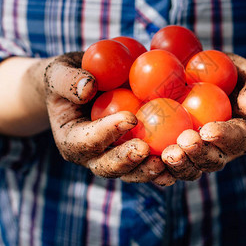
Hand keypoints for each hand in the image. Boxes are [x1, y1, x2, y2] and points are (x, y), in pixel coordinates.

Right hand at [44, 52, 173, 184]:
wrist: (82, 88)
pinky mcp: (136, 153)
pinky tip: (187, 152)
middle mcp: (94, 156)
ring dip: (152, 170)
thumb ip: (68, 80)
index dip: (107, 133)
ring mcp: (116, 157)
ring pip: (134, 172)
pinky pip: (152, 163)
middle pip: (109, 167)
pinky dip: (169, 162)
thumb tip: (88, 87)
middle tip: (146, 149)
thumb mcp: (59, 73)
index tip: (130, 117)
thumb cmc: (66, 79)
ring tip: (171, 159)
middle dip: (128, 161)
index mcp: (72, 140)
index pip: (86, 141)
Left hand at [161, 53, 245, 180]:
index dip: (224, 137)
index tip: (209, 130)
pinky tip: (144, 155)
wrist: (216, 88)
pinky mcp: (176, 154)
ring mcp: (196, 156)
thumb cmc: (236, 79)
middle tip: (184, 142)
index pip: (236, 139)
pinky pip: (165, 166)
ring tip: (165, 154)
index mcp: (241, 134)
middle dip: (198, 155)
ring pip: (189, 169)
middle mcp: (220, 152)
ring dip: (177, 165)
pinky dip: (156, 165)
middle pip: (211, 161)